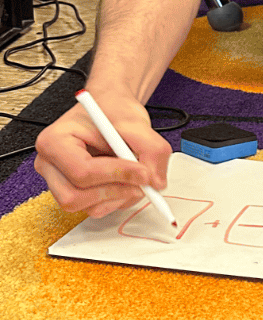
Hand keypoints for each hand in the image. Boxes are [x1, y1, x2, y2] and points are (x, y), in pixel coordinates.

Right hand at [34, 91, 170, 218]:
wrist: (110, 110)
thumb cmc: (113, 111)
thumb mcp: (136, 122)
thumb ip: (151, 149)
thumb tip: (155, 182)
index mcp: (55, 141)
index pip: (81, 171)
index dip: (117, 174)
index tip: (143, 172)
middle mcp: (50, 165)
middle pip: (74, 197)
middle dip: (116, 191)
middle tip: (143, 181)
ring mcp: (60, 182)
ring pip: (88, 207)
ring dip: (121, 196)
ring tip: (135, 174)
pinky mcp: (76, 193)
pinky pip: (97, 209)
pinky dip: (119, 199)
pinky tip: (126, 180)